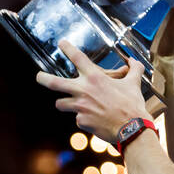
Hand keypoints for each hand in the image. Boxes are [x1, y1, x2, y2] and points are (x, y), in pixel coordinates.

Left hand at [35, 39, 158, 142]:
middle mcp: (83, 91)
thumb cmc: (132, 105)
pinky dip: (84, 118)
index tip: (61, 43)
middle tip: (38, 76)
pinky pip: (78, 118)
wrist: (131, 129)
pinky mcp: (81, 121)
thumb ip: (134, 70)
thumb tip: (134, 61)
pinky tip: (95, 120)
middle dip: (43, 78)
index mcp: (95, 78)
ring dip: (64, 103)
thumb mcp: (134, 84)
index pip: (78, 58)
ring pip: (61, 103)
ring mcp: (80, 107)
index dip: (68, 48)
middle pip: (55, 83)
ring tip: (69, 104)